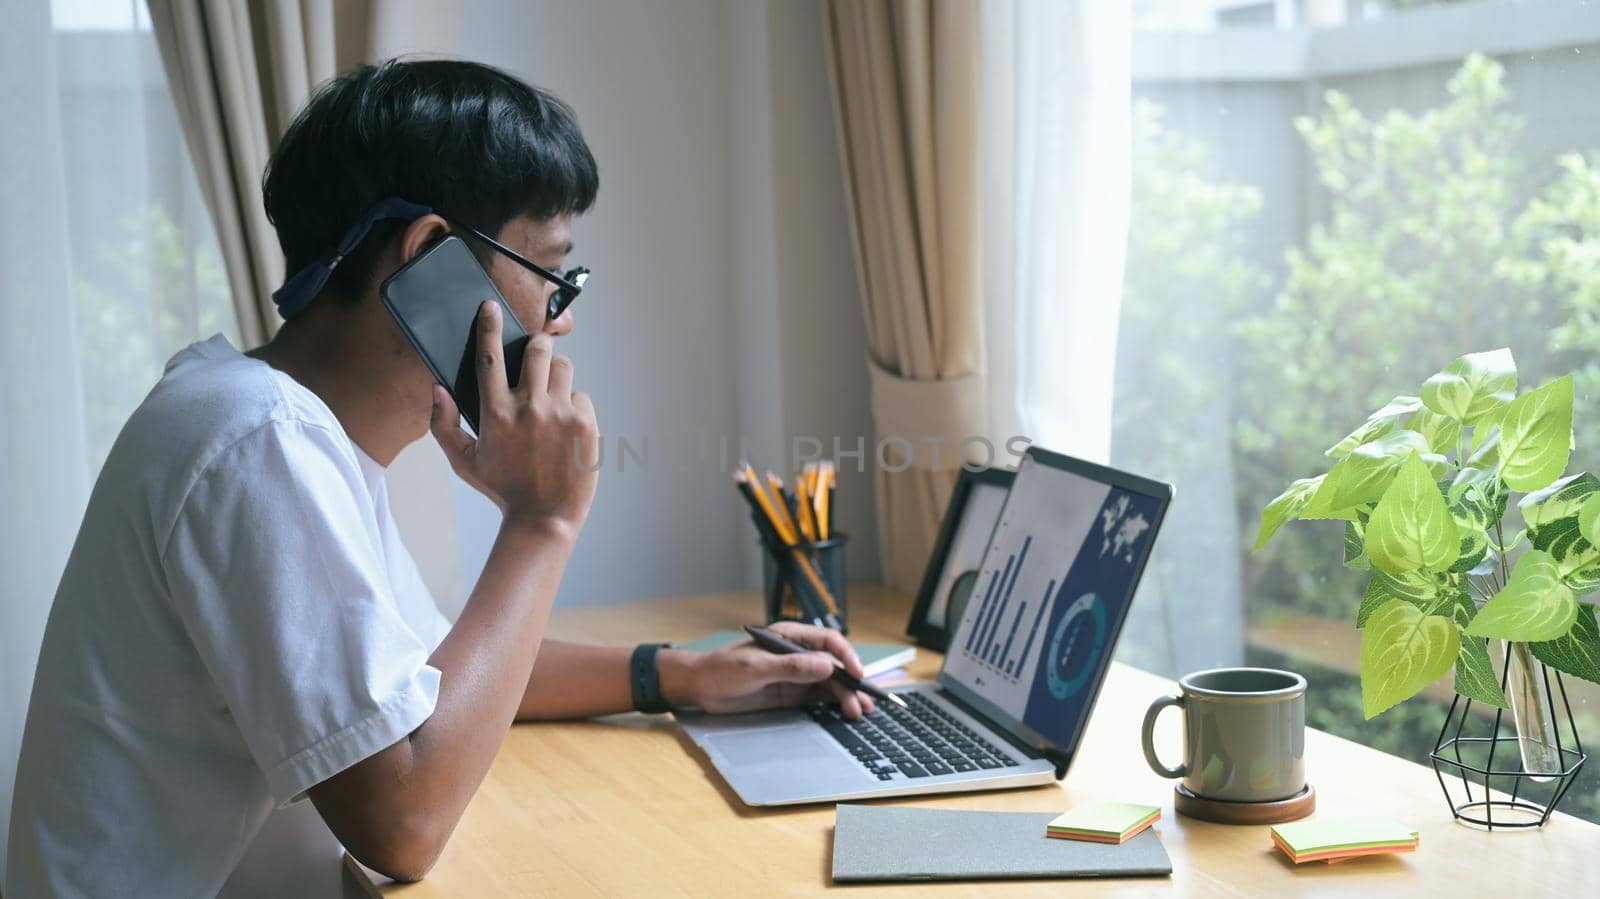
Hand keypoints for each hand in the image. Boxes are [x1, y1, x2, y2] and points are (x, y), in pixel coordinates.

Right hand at [431, 301, 599, 531]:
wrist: (545, 518)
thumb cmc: (502, 489)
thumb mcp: (464, 462)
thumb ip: (443, 425)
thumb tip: (438, 389)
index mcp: (496, 413)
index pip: (489, 357)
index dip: (488, 327)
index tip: (490, 307)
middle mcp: (529, 408)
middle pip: (537, 350)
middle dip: (537, 347)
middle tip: (535, 360)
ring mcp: (560, 414)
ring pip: (563, 367)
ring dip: (556, 376)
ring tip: (550, 399)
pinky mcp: (585, 423)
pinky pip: (581, 395)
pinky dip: (574, 406)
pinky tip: (566, 428)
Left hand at [661, 622, 877, 719]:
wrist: (699, 687)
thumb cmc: (722, 669)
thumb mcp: (756, 668)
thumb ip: (791, 667)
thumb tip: (826, 666)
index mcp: (789, 637)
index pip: (827, 641)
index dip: (846, 656)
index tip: (855, 674)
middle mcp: (797, 653)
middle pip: (832, 665)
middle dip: (850, 683)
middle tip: (862, 704)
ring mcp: (795, 674)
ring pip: (828, 683)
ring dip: (845, 696)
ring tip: (858, 712)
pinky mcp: (790, 693)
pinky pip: (817, 697)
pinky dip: (833, 704)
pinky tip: (844, 712)